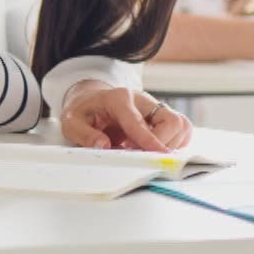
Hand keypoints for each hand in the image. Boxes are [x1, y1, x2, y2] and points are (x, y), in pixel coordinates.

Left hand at [58, 84, 192, 151]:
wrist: (91, 100)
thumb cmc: (84, 112)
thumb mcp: (71, 122)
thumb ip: (85, 134)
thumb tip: (103, 146)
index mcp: (118, 98)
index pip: (138, 120)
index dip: (149, 139)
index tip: (159, 155)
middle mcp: (142, 100)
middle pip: (170, 120)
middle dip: (161, 143)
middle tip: (140, 153)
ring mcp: (154, 107)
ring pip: (181, 125)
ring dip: (168, 144)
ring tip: (143, 150)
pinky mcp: (162, 116)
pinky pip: (182, 130)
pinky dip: (175, 143)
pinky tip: (155, 147)